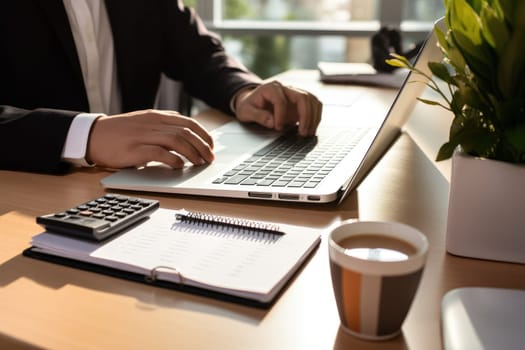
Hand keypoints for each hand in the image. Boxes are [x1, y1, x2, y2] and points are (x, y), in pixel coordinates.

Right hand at [86, 109, 213, 168]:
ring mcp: (143, 135)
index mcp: (156, 116)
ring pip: (176, 140)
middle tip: (209, 158)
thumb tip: (185, 129)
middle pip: (186, 132)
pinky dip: (173, 159)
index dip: (204, 134)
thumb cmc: (119, 132)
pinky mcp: (134, 149)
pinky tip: (180, 166)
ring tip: (199, 163)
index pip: (188, 122)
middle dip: (202, 146)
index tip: (211, 146)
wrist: (92, 135)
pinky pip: (159, 153)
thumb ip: (162, 124)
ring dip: (192, 153)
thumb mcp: (143, 121)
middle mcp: (152, 124)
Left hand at [234, 81, 321, 136]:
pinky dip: (315, 117)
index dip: (281, 116)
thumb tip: (272, 122)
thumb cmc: (249, 106)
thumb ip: (258, 116)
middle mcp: (286, 88)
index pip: (281, 100)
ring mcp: (295, 94)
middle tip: (302, 133)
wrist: (252, 102)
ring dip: (313, 117)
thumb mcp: (246, 111)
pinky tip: (311, 129)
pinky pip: (314, 106)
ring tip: (308, 133)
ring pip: (312, 100)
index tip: (278, 128)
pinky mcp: (300, 102)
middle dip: (305, 116)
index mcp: (271, 88)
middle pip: (303, 97)